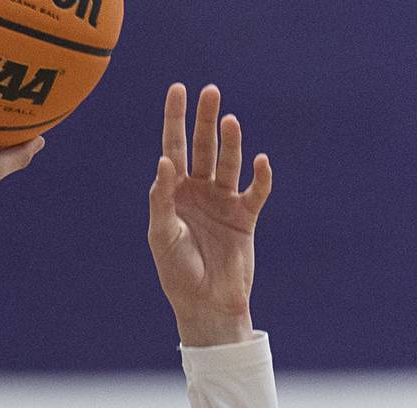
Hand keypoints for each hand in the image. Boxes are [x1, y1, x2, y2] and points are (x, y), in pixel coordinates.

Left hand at [148, 83, 270, 347]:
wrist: (205, 303)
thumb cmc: (177, 272)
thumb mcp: (162, 236)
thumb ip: (162, 200)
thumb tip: (164, 162)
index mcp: (174, 194)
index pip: (173, 149)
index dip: (175, 120)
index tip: (178, 89)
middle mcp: (199, 192)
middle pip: (203, 147)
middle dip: (205, 120)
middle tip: (210, 92)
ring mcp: (223, 201)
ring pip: (228, 162)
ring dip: (230, 142)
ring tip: (229, 121)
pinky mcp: (245, 216)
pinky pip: (255, 190)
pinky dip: (260, 176)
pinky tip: (261, 161)